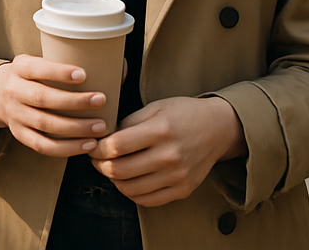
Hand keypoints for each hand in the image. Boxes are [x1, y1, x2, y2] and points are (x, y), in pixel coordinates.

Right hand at [0, 54, 108, 156]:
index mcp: (20, 67)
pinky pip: (44, 146)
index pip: (37, 69)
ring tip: (100, 127)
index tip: (84, 74)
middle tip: (100, 100)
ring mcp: (15, 115)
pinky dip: (67, 148)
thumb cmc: (32, 76)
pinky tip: (87, 145)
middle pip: (43, 98)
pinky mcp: (19, 134)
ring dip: (76, 128)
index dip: (59, 72)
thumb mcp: (40, 61)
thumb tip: (119, 66)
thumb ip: (70, 64)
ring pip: (46, 124)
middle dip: (74, 101)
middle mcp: (14, 90)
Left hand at [89, 96, 246, 206]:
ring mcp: (177, 176)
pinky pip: (149, 200)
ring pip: (131, 189)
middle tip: (94, 158)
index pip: (116, 146)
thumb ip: (128, 122)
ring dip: (113, 180)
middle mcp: (169, 156)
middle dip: (99, 165)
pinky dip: (131, 193)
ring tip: (109, 168)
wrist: (218, 129)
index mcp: (159, 131)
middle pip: (120, 170)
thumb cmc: (182, 113)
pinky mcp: (183, 190)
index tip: (91, 144)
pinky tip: (127, 181)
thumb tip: (104, 137)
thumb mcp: (154, 107)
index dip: (97, 148)